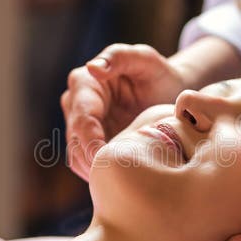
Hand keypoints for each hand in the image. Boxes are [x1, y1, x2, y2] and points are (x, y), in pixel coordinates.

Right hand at [61, 44, 185, 180]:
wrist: (166, 90)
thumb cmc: (156, 72)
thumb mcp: (144, 59)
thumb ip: (120, 58)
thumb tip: (92, 68)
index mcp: (84, 84)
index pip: (81, 119)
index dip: (92, 143)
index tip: (109, 160)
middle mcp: (75, 104)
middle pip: (75, 141)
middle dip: (93, 161)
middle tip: (118, 179)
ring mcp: (79, 124)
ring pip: (76, 155)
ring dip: (93, 171)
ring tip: (120, 182)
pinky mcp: (88, 141)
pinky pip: (85, 162)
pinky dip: (99, 173)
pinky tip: (118, 179)